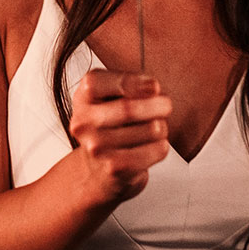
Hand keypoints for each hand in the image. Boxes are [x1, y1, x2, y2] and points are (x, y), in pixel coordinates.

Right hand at [66, 70, 171, 207]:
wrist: (97, 168)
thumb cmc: (111, 123)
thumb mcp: (109, 94)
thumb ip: (128, 82)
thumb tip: (152, 87)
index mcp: (83, 97)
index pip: (101, 82)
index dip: (135, 81)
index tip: (154, 86)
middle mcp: (84, 122)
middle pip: (129, 108)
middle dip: (158, 104)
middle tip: (166, 105)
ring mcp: (97, 147)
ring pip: (151, 129)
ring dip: (162, 126)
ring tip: (155, 127)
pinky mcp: (115, 168)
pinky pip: (157, 150)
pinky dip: (162, 145)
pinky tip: (154, 145)